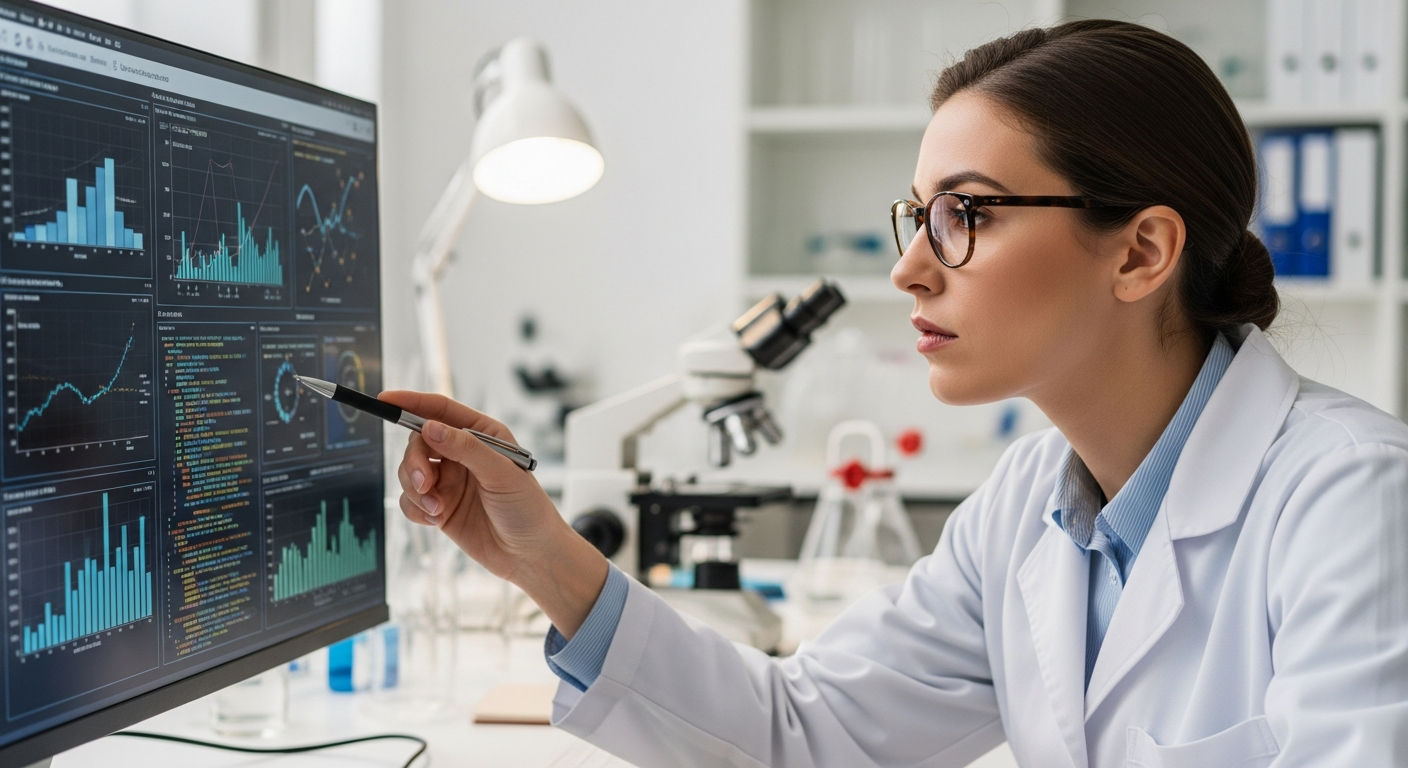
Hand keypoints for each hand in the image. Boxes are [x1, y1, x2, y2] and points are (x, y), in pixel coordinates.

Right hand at [383, 390, 607, 635]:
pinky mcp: (439, 506)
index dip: (411, 402)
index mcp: (482, 434)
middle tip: (425, 483)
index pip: (440, 410)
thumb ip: (466, 448)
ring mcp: (449, 480)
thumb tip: (430, 428)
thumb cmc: (527, 509)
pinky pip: (410, 500)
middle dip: (414, 462)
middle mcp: (463, 454)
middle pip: (418, 442)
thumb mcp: (501, 474)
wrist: (530, 556)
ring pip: (410, 472)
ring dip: (415, 489)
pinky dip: (416, 510)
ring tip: (436, 509)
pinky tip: (436, 520)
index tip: (385, 399)